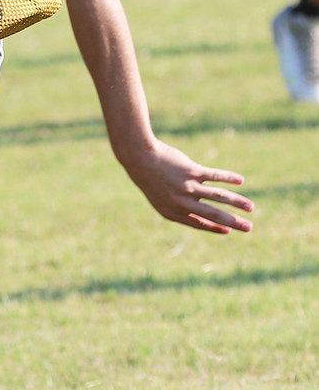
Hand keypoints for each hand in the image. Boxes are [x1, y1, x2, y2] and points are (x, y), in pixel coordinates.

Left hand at [123, 139, 253, 234]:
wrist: (139, 158)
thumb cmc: (150, 179)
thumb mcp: (161, 197)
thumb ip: (180, 206)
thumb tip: (201, 211)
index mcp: (172, 212)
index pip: (198, 223)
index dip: (214, 227)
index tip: (229, 230)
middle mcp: (181, 202)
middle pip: (213, 214)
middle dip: (233, 221)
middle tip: (249, 227)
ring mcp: (187, 187)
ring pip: (218, 196)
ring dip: (237, 202)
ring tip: (251, 207)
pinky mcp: (192, 171)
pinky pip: (215, 176)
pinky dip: (229, 177)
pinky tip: (240, 180)